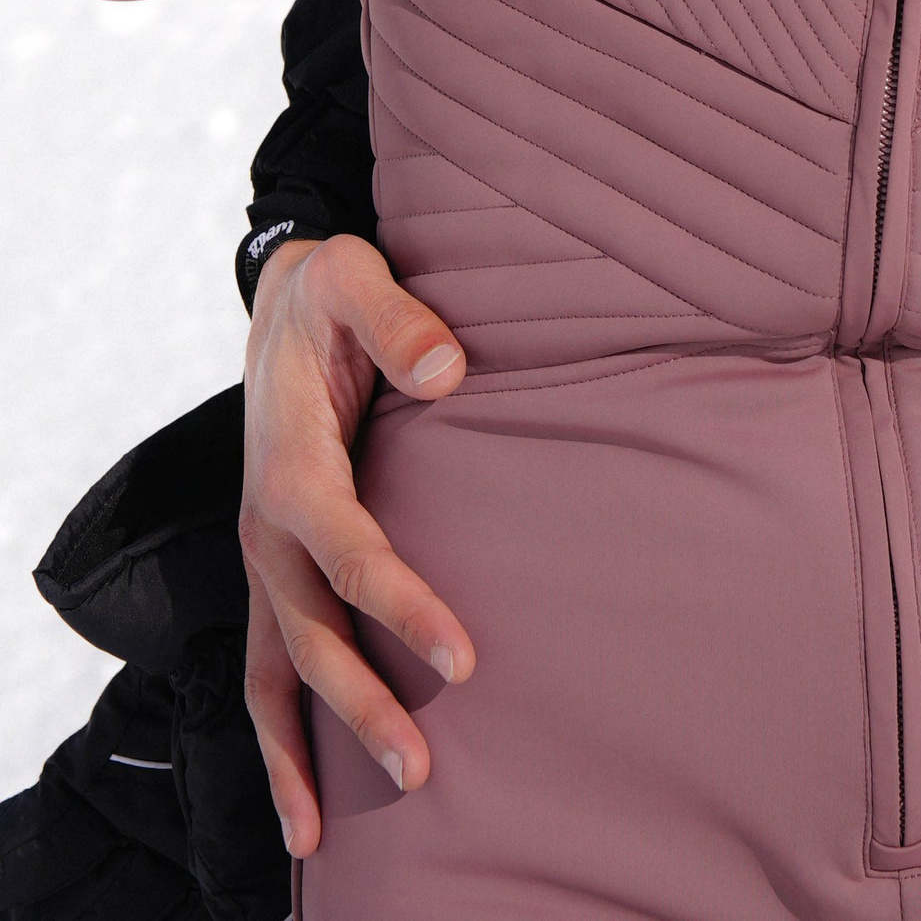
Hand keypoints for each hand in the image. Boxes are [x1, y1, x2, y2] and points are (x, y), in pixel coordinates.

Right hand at [239, 235, 474, 853]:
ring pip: (273, 673)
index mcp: (291, 467)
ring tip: (322, 838)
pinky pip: (263, 667)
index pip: (352, 552)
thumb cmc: (329, 294)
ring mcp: (261, 558)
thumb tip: (448, 371)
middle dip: (360, 708)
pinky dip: (275, 738)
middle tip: (422, 768)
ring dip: (301, 751)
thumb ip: (399, 320)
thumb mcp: (355, 277)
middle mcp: (265, 528)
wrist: (278, 302)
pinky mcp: (270, 570)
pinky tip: (303, 802)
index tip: (463, 661)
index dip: (404, 608)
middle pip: (310, 636)